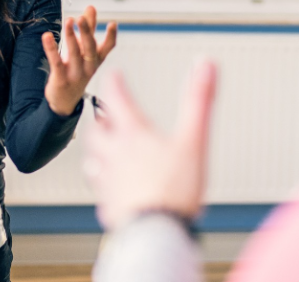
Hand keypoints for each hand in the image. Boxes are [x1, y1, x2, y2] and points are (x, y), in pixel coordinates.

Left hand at [42, 6, 117, 115]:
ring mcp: (76, 74)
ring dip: (71, 36)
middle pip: (90, 48)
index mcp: (97, 60)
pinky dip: (51, 48)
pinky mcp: (61, 79)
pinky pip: (56, 62)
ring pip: (75, 53)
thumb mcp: (85, 51)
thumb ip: (88, 29)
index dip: (111, 36)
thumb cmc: (77, 71)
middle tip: (81, 18)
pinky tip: (47, 36)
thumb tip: (90, 7)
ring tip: (69, 21)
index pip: (108, 47)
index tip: (112, 24)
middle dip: (86, 32)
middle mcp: (89, 67)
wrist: (64, 101)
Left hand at [85, 60, 216, 230]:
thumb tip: (204, 65)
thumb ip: (199, 100)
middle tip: (104, 113)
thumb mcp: (194, 139)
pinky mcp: (110, 206)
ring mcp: (109, 182)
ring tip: (102, 148)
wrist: (156, 233)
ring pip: (94, 160)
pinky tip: (112, 189)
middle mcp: (115, 155)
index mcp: (133, 135)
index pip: (118, 100)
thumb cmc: (174, 189)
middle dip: (100, 119)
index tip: (112, 75)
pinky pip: (101, 191)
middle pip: (97, 131)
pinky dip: (105, 183)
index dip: (115, 84)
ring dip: (97, 150)